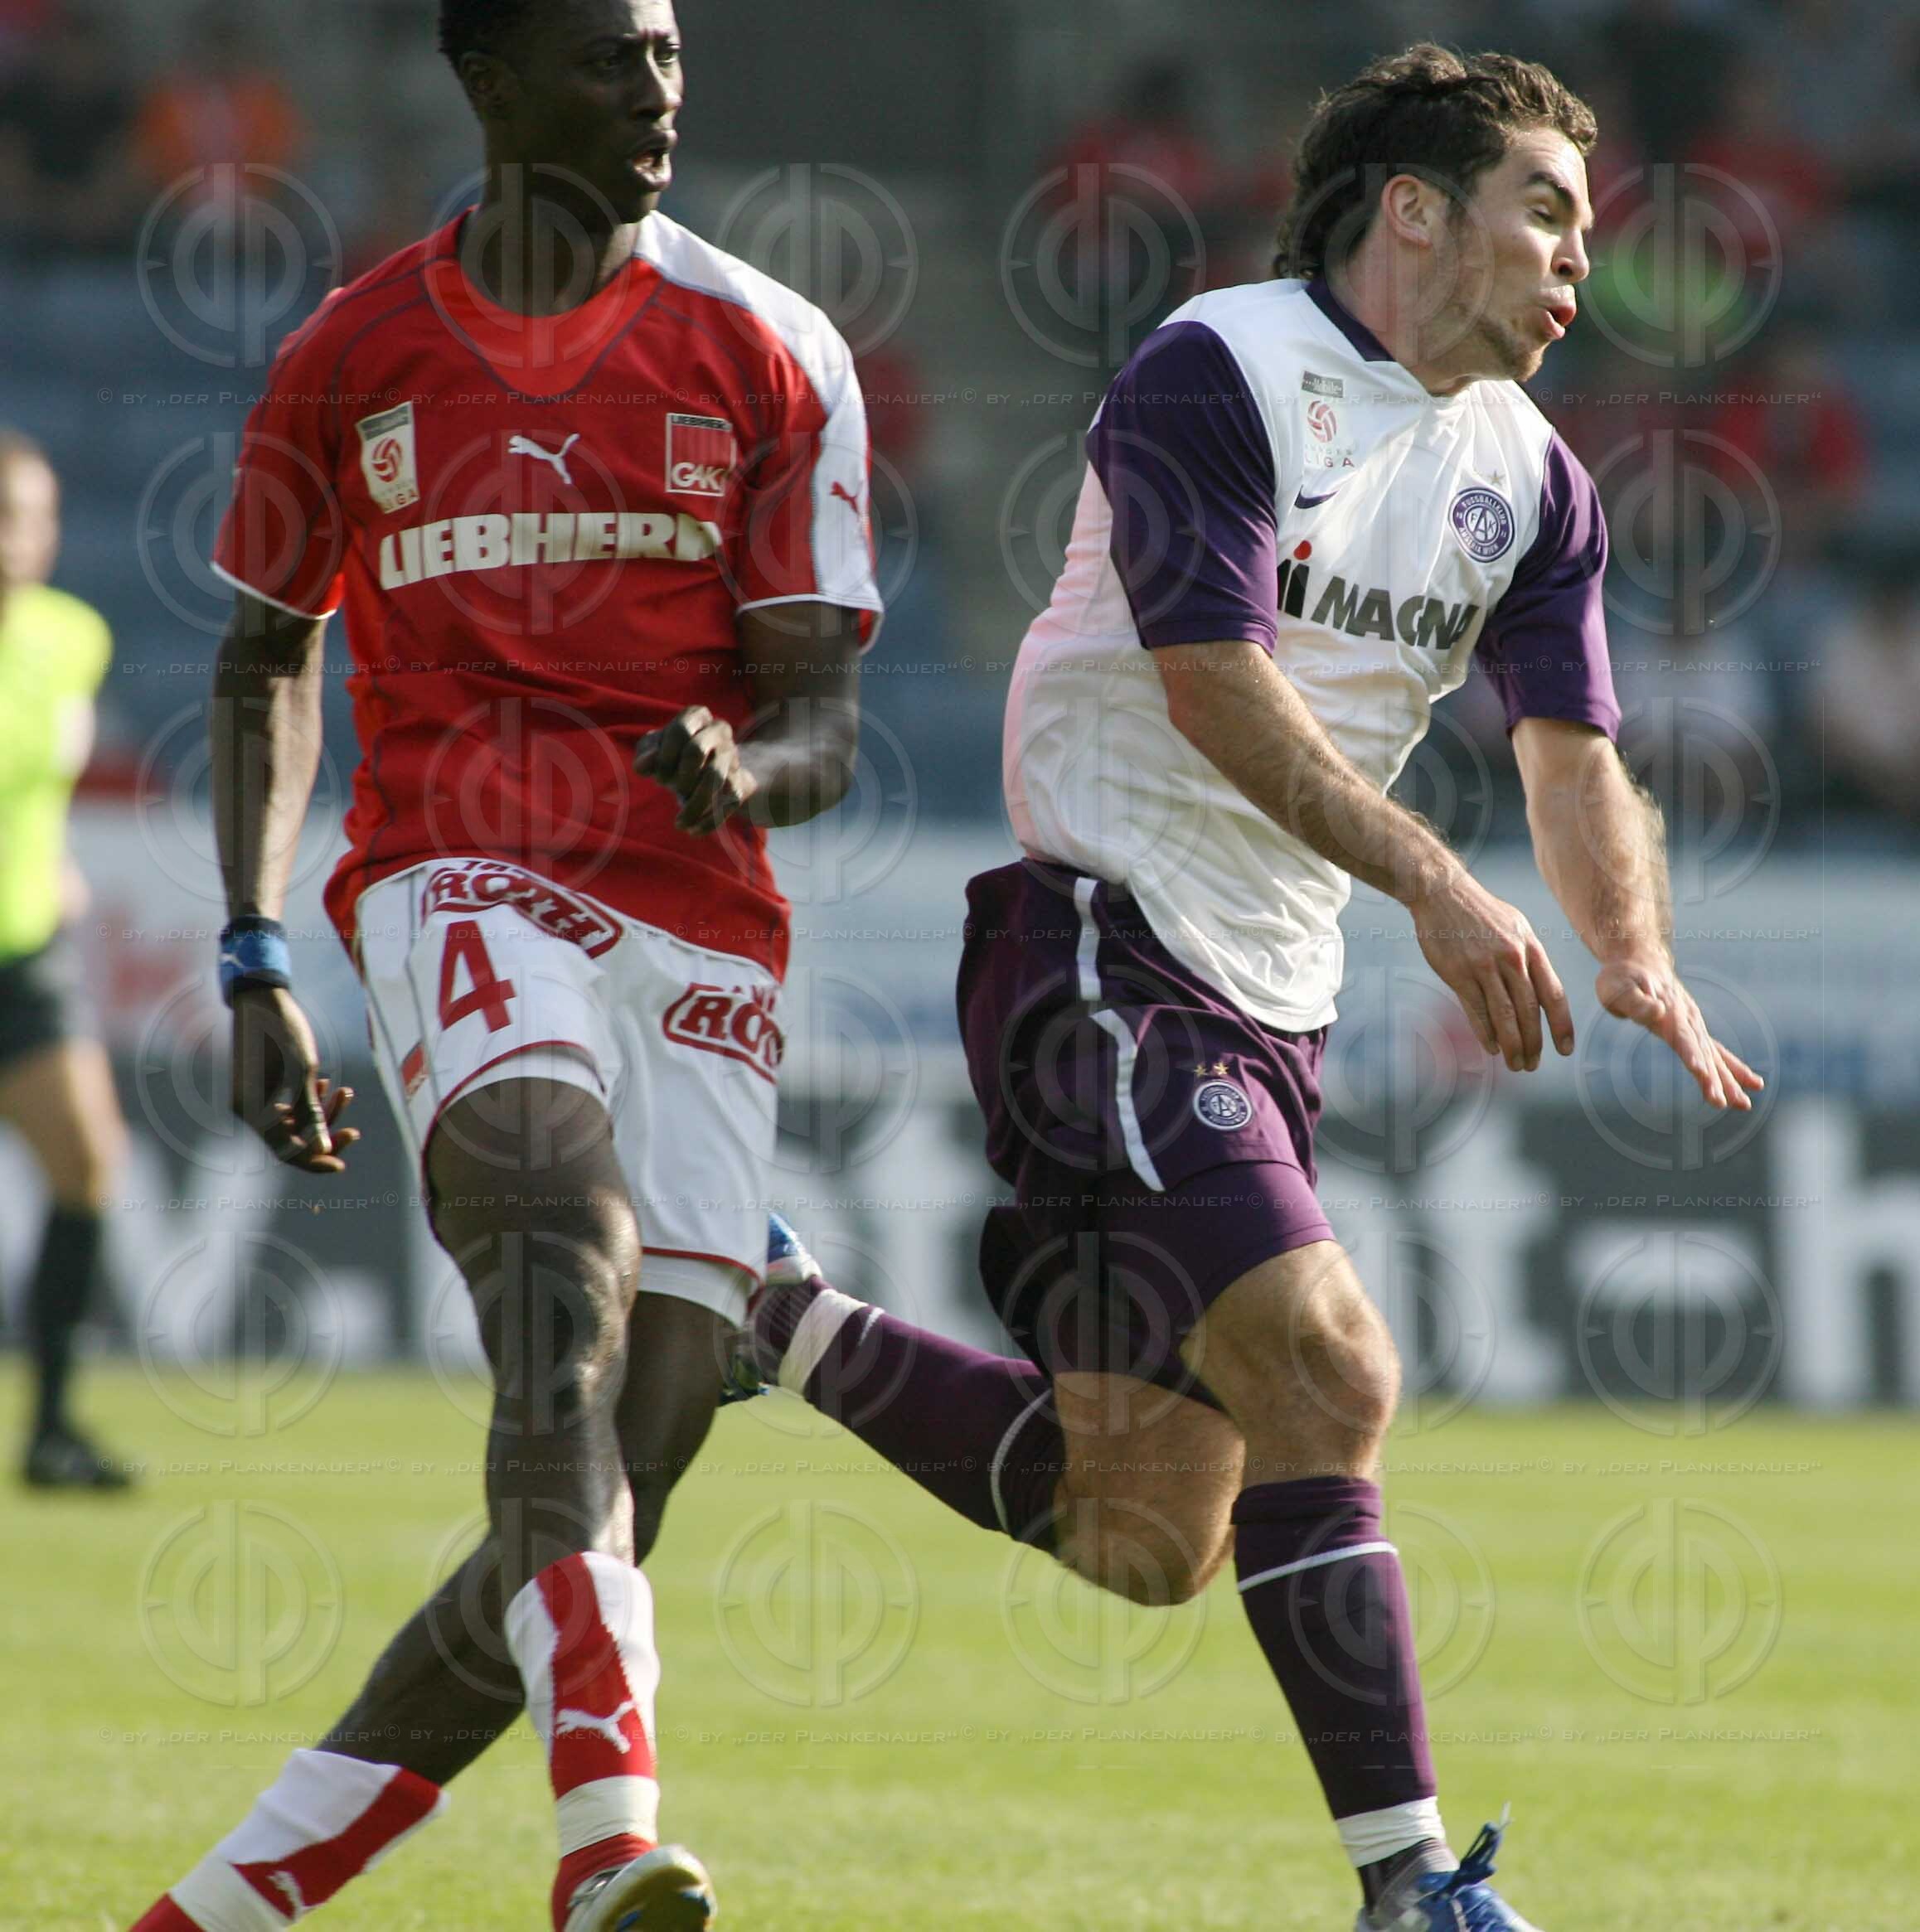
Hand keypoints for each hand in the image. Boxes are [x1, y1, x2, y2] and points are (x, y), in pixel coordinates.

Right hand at [230, 985, 359, 1171]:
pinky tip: (329, 1084)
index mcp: (251, 1111)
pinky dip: (310, 1099)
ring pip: (294, 1122)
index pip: (285, 1152)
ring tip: (345, 1092)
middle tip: (354, 1132)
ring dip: (321, 1113)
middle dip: (324, 1136)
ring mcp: (256, 1099)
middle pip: (291, 1141)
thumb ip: (313, 1113)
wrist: (263, 997)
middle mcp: (249, 1109)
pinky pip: (290, 1105)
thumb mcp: (304, 1074)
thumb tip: (325, 1149)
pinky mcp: (265, 1087)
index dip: (314, 1161)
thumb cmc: (282, 1032)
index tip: (341, 1165)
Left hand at [634, 706, 758, 833]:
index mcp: (697, 716)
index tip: (656, 775)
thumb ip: (646, 754)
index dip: (663, 755)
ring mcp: (733, 756)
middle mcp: (720, 730)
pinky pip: (729, 802)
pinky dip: (710, 820)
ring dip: (694, 804)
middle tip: (667, 786)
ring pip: (716, 778)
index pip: (679, 730)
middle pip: (695, 751)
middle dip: (676, 775)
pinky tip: (693, 831)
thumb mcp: (654, 749)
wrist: (707, 769)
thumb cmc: (673, 755)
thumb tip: (644, 765)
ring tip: (680, 823)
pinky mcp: (742, 781)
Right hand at [1410, 870, 1575, 1071]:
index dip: (1561, 1025)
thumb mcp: (1514, 927)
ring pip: (1504, 1015)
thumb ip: (1527, 959)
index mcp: (1530, 948)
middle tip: (1532, 1065)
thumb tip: (1540, 991)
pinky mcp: (1458, 972)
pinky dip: (1485, 1033)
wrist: (1442, 892)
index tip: (1565, 1049)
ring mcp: (1484, 966)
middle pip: (1529, 1010)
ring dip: (1512, 1045)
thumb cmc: (1479, 912)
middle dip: (1534, 1043)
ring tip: (1515, 1064)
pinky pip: (1476, 1010)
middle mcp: (1512, 959)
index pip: (1553, 994)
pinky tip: (1491, 1048)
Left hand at [1596, 954, 1764, 1109]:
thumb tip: (1657, 1012)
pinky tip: (1753, 1085)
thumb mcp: (1619, 987)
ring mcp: (1695, 1026)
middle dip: (1713, 1079)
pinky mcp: (1695, 1031)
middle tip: (1724, 1103)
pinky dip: (1734, 1069)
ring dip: (1729, 1081)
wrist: (1641, 962)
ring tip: (1743, 1105)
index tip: (1700, 1072)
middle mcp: (1688, 1021)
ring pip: (1715, 1057)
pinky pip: (1718, 1053)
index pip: (1681, 1037)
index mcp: (1669, 1012)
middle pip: (1703, 1053)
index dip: (1690, 1054)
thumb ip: (1637, 1002)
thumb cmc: (1623, 977)